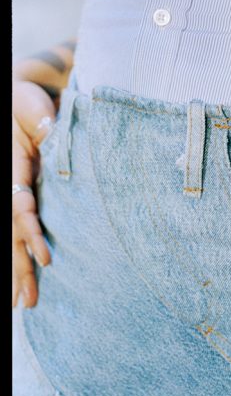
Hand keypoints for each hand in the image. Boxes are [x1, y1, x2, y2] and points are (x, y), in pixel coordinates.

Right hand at [12, 80, 56, 307]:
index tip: (44, 259)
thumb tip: (54, 140)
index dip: (31, 234)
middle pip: (11, 233)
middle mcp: (10, 185)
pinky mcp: (23, 191)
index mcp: (11, 169)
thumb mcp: (37, 110)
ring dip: (17, 269)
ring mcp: (14, 190)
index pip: (19, 209)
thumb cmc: (29, 101)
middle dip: (18, 268)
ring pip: (12, 236)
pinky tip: (25, 275)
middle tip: (28, 302)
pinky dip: (21, 250)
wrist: (22, 93)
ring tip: (24, 302)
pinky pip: (19, 226)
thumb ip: (45, 127)